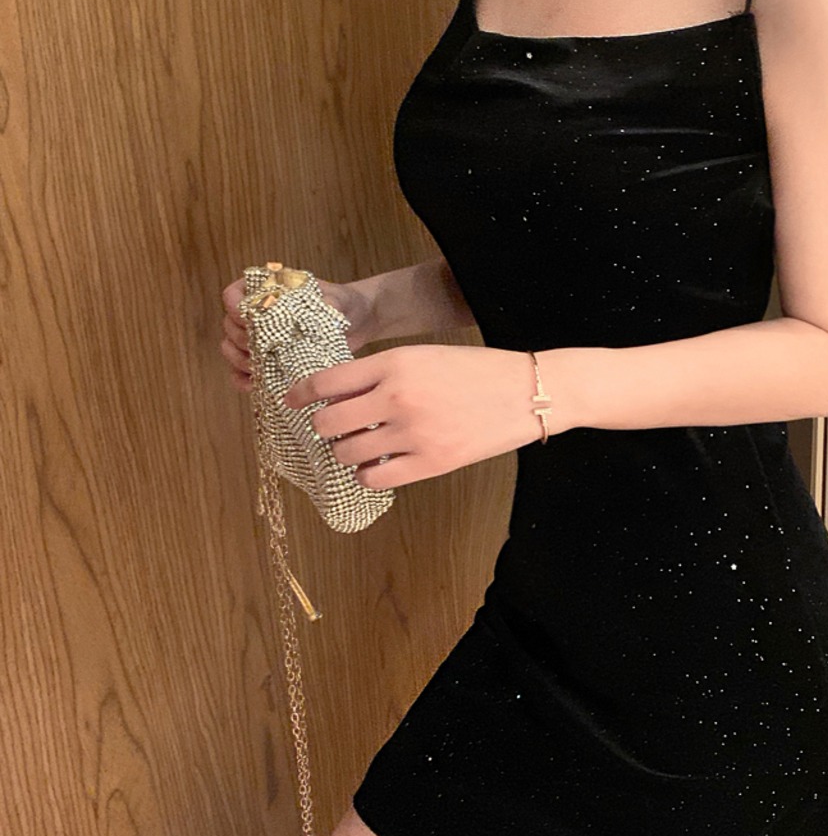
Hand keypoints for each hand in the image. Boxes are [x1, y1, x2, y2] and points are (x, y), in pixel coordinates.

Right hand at [219, 275, 377, 392]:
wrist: (355, 323)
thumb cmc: (343, 305)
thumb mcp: (338, 300)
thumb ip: (329, 302)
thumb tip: (326, 310)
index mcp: (266, 290)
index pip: (234, 295)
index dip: (235, 308)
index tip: (248, 320)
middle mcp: (256, 314)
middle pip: (230, 327)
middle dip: (240, 340)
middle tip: (260, 350)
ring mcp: (260, 339)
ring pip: (232, 350)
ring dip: (239, 361)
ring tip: (258, 369)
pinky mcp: (267, 361)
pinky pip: (242, 373)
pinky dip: (243, 380)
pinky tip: (254, 386)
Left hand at [280, 344, 544, 487]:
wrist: (527, 392)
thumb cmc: (477, 371)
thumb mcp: (425, 356)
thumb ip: (382, 372)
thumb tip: (337, 394)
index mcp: (395, 363)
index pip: (326, 381)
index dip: (300, 393)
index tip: (292, 400)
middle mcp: (397, 397)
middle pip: (328, 421)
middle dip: (323, 426)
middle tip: (331, 427)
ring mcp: (413, 433)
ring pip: (347, 453)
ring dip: (344, 452)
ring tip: (356, 447)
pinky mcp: (431, 463)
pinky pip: (375, 478)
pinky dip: (367, 474)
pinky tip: (376, 466)